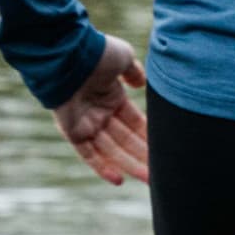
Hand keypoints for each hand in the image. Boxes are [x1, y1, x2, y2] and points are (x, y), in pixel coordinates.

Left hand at [51, 35, 149, 186]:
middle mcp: (100, 113)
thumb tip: (141, 84)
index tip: (165, 148)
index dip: (149, 136)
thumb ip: (133, 71)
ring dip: (129, 165)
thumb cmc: (97, 54)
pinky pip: (88, 154)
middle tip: (161, 172)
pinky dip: (102, 167)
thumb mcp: (122, 57)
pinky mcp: (72, 132)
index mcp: (113, 97)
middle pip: (125, 140)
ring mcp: (86, 124)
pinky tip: (119, 180)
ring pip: (110, 151)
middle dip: (143, 156)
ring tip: (149, 179)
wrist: (69, 56)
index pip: (135, 122)